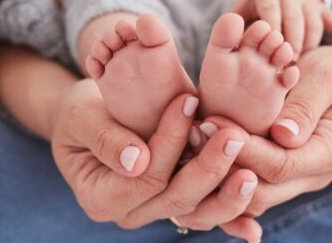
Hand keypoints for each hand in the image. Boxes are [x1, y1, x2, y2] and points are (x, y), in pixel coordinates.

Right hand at [50, 79, 262, 241]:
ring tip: (251, 173)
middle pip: (175, 199)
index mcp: (101, 196)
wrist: (87, 118)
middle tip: (232, 136)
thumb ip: (105, 138)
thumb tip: (136, 161)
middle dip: (207, 168)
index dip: (169, 141)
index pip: (144, 175)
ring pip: (194, 212)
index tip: (189, 102)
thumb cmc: (79, 113)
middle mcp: (129, 211)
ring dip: (225, 195)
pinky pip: (201, 212)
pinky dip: (227, 218)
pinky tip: (252, 228)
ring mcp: (152, 209)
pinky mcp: (171, 199)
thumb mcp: (81, 117)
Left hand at [199, 37, 331, 220]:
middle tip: (193, 133)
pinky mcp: (281, 169)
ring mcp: (297, 176)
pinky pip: (249, 181)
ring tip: (191, 138)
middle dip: (224, 164)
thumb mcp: (330, 75)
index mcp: (331, 152)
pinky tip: (200, 146)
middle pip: (260, 189)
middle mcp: (312, 173)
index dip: (244, 148)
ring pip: (250, 193)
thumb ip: (308, 104)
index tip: (212, 124)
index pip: (281, 165)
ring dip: (219, 171)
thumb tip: (284, 136)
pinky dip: (225, 168)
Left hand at [232, 0, 331, 56]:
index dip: (272, 29)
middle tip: (290, 61)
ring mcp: (308, 1)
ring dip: (311, 41)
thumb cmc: (256, 2)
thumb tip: (226, 44)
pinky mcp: (322, 7)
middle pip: (295, 19)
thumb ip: (233, 24)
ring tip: (304, 61)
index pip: (271, 12)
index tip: (271, 48)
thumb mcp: (241, 7)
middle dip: (293, 40)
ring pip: (314, 21)